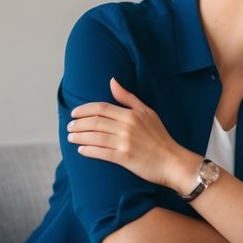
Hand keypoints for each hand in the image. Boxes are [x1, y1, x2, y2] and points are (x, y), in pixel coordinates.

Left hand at [67, 78, 189, 189]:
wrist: (173, 161)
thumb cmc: (160, 137)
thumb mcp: (148, 112)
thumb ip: (128, 98)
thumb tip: (112, 81)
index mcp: (132, 115)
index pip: (101, 108)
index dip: (84, 110)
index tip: (74, 113)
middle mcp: (127, 127)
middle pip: (95, 122)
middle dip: (78, 124)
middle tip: (69, 126)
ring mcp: (125, 143)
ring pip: (94, 137)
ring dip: (79, 136)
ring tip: (71, 137)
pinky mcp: (125, 158)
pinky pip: (101, 152)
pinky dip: (88, 150)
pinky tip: (81, 150)